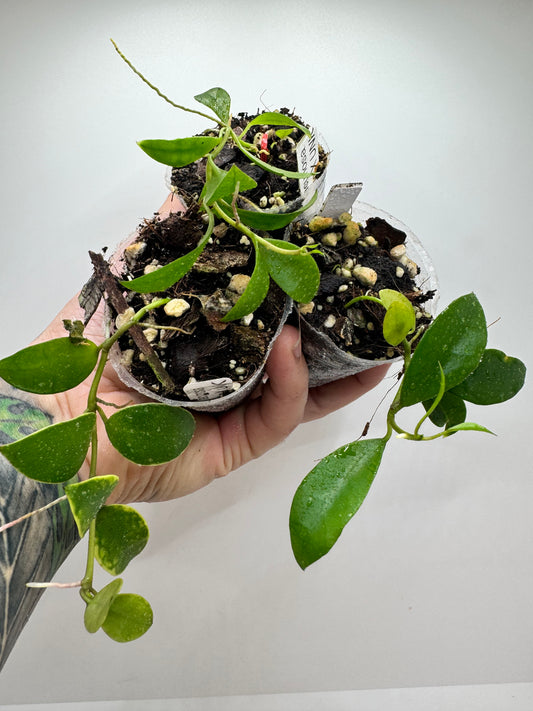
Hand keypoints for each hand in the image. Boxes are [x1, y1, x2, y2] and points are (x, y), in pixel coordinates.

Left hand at [33, 196, 387, 503]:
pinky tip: (293, 348)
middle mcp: (228, 374)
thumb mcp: (132, 278)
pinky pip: (279, 415)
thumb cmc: (90, 348)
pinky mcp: (237, 444)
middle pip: (294, 352)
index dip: (299, 291)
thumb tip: (195, 181)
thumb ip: (168, 235)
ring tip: (372, 338)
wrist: (62, 419)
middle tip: (367, 302)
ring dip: (339, 365)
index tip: (329, 262)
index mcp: (208, 337)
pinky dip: (294, 383)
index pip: (266, 312)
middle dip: (335, 331)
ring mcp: (235, 411)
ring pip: (301, 389)